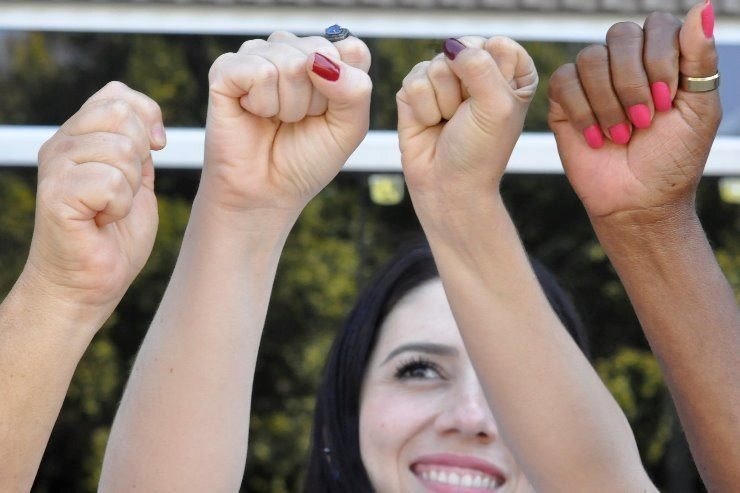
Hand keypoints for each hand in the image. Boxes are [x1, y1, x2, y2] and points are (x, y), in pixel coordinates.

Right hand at [25, 81, 164, 311]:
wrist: (89, 283)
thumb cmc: (114, 237)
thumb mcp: (137, 181)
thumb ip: (139, 148)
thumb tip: (149, 121)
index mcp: (80, 136)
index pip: (118, 95)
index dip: (148, 118)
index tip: (155, 150)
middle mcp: (62, 144)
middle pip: (122, 115)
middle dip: (141, 156)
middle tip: (124, 191)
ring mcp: (55, 167)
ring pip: (121, 150)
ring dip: (130, 188)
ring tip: (110, 209)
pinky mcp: (56, 194)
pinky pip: (111, 182)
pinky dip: (119, 207)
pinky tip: (102, 220)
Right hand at [200, 32, 371, 213]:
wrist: (265, 193)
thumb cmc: (305, 161)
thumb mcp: (348, 129)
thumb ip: (355, 90)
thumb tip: (320, 60)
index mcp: (324, 60)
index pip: (351, 49)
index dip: (346, 89)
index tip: (327, 114)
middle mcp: (290, 50)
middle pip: (321, 53)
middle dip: (315, 99)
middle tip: (298, 121)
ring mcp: (257, 55)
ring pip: (291, 63)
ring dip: (289, 106)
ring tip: (276, 120)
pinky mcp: (226, 69)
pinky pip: (260, 72)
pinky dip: (263, 104)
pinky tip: (253, 114)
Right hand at [397, 36, 536, 201]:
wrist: (448, 186)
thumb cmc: (480, 151)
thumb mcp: (497, 106)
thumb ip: (480, 65)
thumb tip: (451, 46)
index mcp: (510, 74)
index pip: (498, 45)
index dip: (492, 74)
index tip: (493, 105)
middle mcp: (477, 73)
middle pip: (463, 49)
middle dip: (463, 86)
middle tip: (467, 115)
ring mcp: (444, 81)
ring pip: (435, 65)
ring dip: (442, 101)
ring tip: (448, 122)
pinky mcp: (416, 93)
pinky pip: (413, 80)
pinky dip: (422, 107)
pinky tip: (431, 123)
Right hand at [548, 1, 720, 223]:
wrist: (639, 201)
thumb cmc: (673, 159)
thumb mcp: (700, 107)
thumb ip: (700, 57)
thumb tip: (705, 5)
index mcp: (661, 58)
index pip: (656, 25)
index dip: (659, 59)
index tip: (666, 101)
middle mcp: (625, 63)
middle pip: (620, 36)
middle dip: (632, 83)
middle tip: (643, 121)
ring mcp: (592, 81)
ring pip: (590, 58)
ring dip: (608, 102)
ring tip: (620, 135)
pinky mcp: (563, 102)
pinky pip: (563, 82)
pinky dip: (581, 110)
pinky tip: (595, 137)